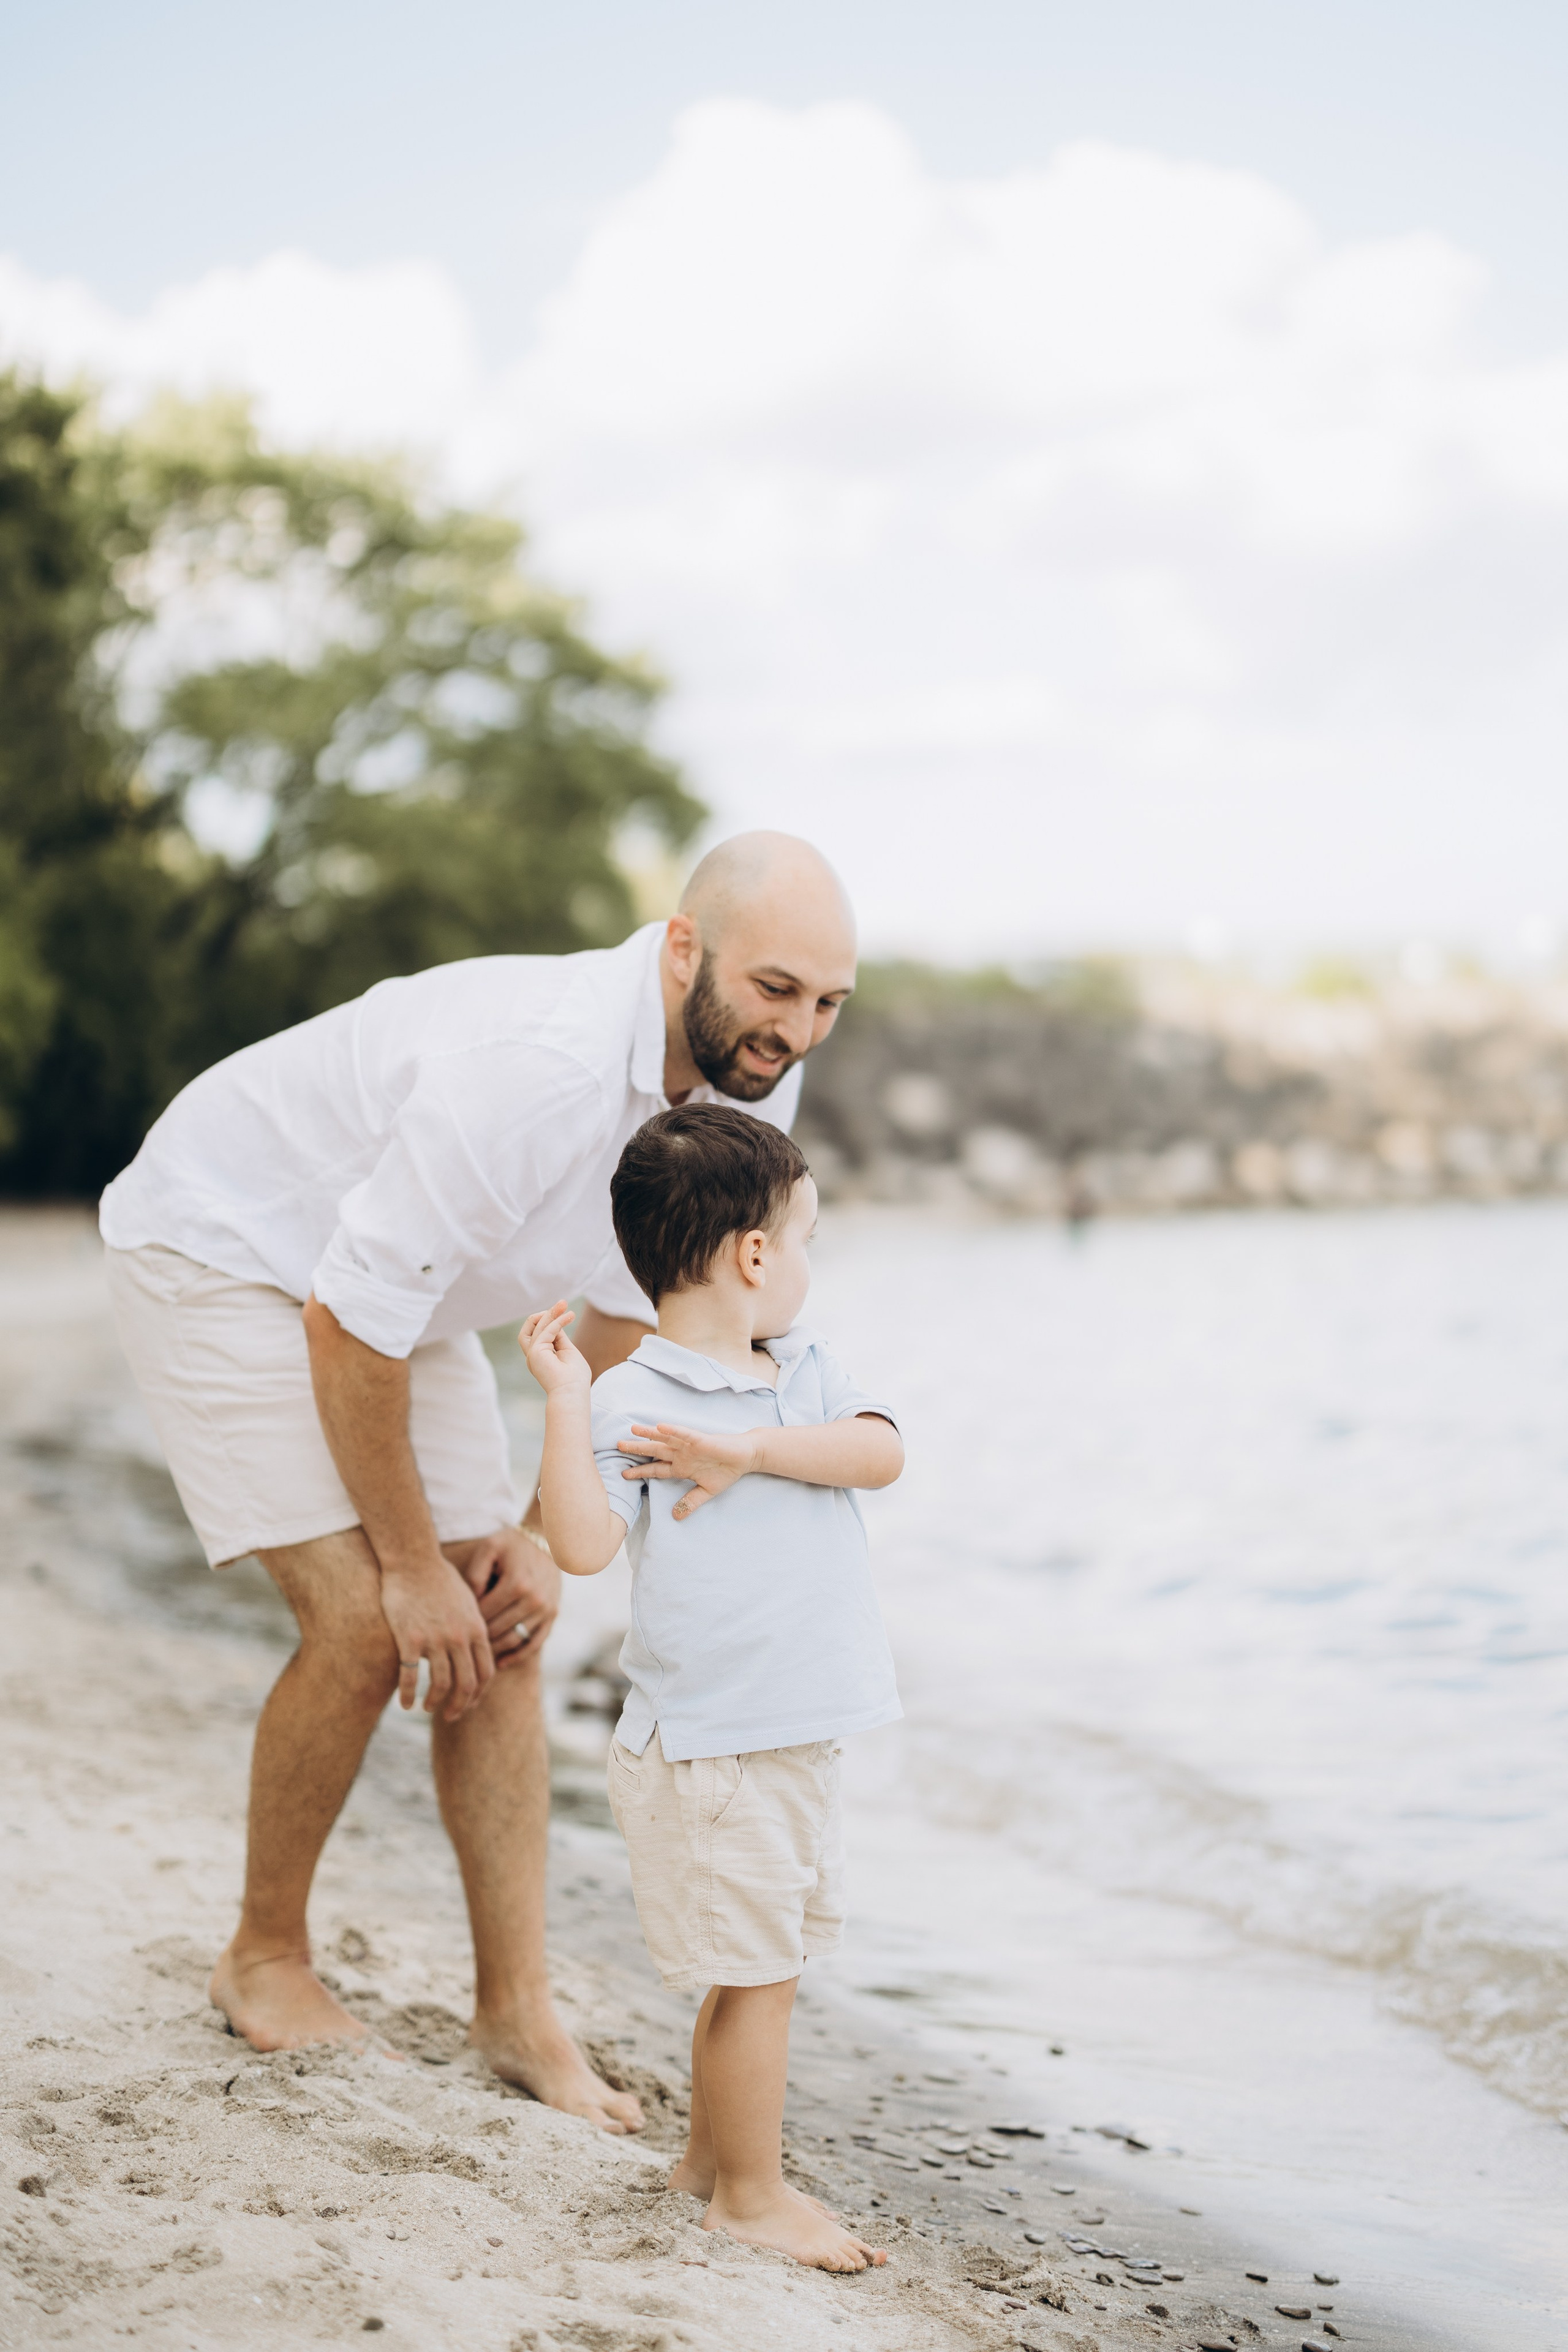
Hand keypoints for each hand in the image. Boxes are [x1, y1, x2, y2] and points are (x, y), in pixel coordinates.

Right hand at [380, 1557, 495, 1720]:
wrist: (414, 1560)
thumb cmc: (440, 1579)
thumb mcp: (468, 1602)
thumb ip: (474, 1627)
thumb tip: (476, 1648)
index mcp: (477, 1629)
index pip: (486, 1672)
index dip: (479, 1694)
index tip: (470, 1704)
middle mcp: (460, 1637)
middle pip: (467, 1684)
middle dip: (460, 1706)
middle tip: (451, 1716)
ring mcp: (435, 1639)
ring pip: (440, 1684)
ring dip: (435, 1702)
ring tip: (428, 1708)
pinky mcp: (410, 1638)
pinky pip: (410, 1676)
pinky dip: (408, 1694)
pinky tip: (404, 1703)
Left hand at [446, 1526, 561, 1668]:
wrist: (548, 1539)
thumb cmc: (512, 1543)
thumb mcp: (489, 1548)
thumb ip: (475, 1574)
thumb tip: (469, 1605)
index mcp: (516, 1583)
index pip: (484, 1613)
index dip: (467, 1620)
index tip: (453, 1623)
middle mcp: (534, 1600)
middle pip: (498, 1630)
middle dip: (477, 1637)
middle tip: (460, 1642)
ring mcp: (546, 1610)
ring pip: (514, 1640)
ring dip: (494, 1649)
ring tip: (475, 1653)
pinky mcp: (553, 1615)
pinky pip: (534, 1644)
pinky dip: (517, 1656)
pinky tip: (500, 1663)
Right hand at [520, 1301, 591, 1398]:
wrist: (572, 1393)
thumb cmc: (574, 1377)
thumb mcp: (567, 1351)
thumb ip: (559, 1336)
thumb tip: (558, 1320)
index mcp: (541, 1356)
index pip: (540, 1332)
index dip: (551, 1321)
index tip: (565, 1313)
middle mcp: (533, 1355)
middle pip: (531, 1327)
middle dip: (545, 1314)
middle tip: (562, 1303)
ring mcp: (533, 1354)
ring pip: (537, 1326)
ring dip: (551, 1313)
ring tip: (564, 1304)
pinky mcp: (536, 1352)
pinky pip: (546, 1331)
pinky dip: (558, 1322)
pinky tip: (569, 1316)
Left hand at [618, 1422, 757, 1519]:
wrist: (745, 1457)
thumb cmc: (726, 1471)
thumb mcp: (707, 1492)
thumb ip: (691, 1502)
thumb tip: (676, 1517)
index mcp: (681, 1467)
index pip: (656, 1469)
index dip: (640, 1472)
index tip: (623, 1474)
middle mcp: (681, 1454)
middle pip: (654, 1451)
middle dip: (636, 1449)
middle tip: (617, 1445)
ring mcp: (689, 1445)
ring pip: (665, 1439)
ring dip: (649, 1434)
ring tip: (632, 1429)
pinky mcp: (700, 1439)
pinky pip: (684, 1434)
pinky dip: (673, 1431)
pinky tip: (660, 1427)